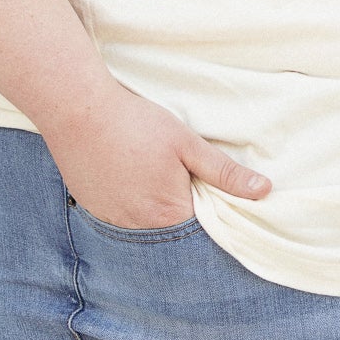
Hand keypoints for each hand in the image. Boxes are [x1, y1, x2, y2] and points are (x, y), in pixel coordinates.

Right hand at [37, 80, 269, 229]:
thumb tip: (263, 191)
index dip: (213, 211)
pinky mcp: (93, 210)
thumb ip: (224, 172)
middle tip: (179, 177)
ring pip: (147, 224)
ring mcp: (112, 221)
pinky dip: (131, 204)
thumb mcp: (187, 143)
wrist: (76, 110)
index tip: (212, 192)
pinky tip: (130, 179)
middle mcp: (140, 227)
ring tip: (152, 175)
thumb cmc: (136, 124)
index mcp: (169, 214)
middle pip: (174, 230)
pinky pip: (122, 218)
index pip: (203, 229)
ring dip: (155, 208)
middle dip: (184, 210)